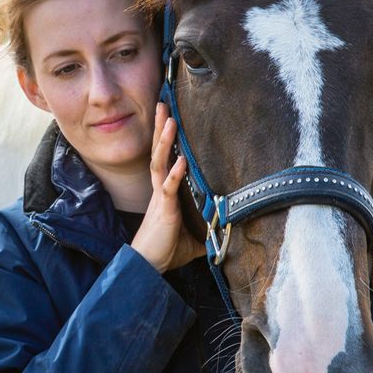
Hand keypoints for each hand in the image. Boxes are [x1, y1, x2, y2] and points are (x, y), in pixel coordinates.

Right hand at [131, 103, 205, 272]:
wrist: (148, 267)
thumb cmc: (166, 251)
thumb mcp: (192, 239)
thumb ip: (205, 231)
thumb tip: (224, 233)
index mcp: (165, 193)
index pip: (164, 159)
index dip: (165, 139)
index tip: (169, 119)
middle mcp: (160, 190)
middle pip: (159, 153)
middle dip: (161, 129)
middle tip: (163, 105)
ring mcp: (160, 198)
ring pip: (159, 162)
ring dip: (164, 141)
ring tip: (169, 119)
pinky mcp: (163, 209)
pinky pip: (167, 187)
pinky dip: (174, 173)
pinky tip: (181, 159)